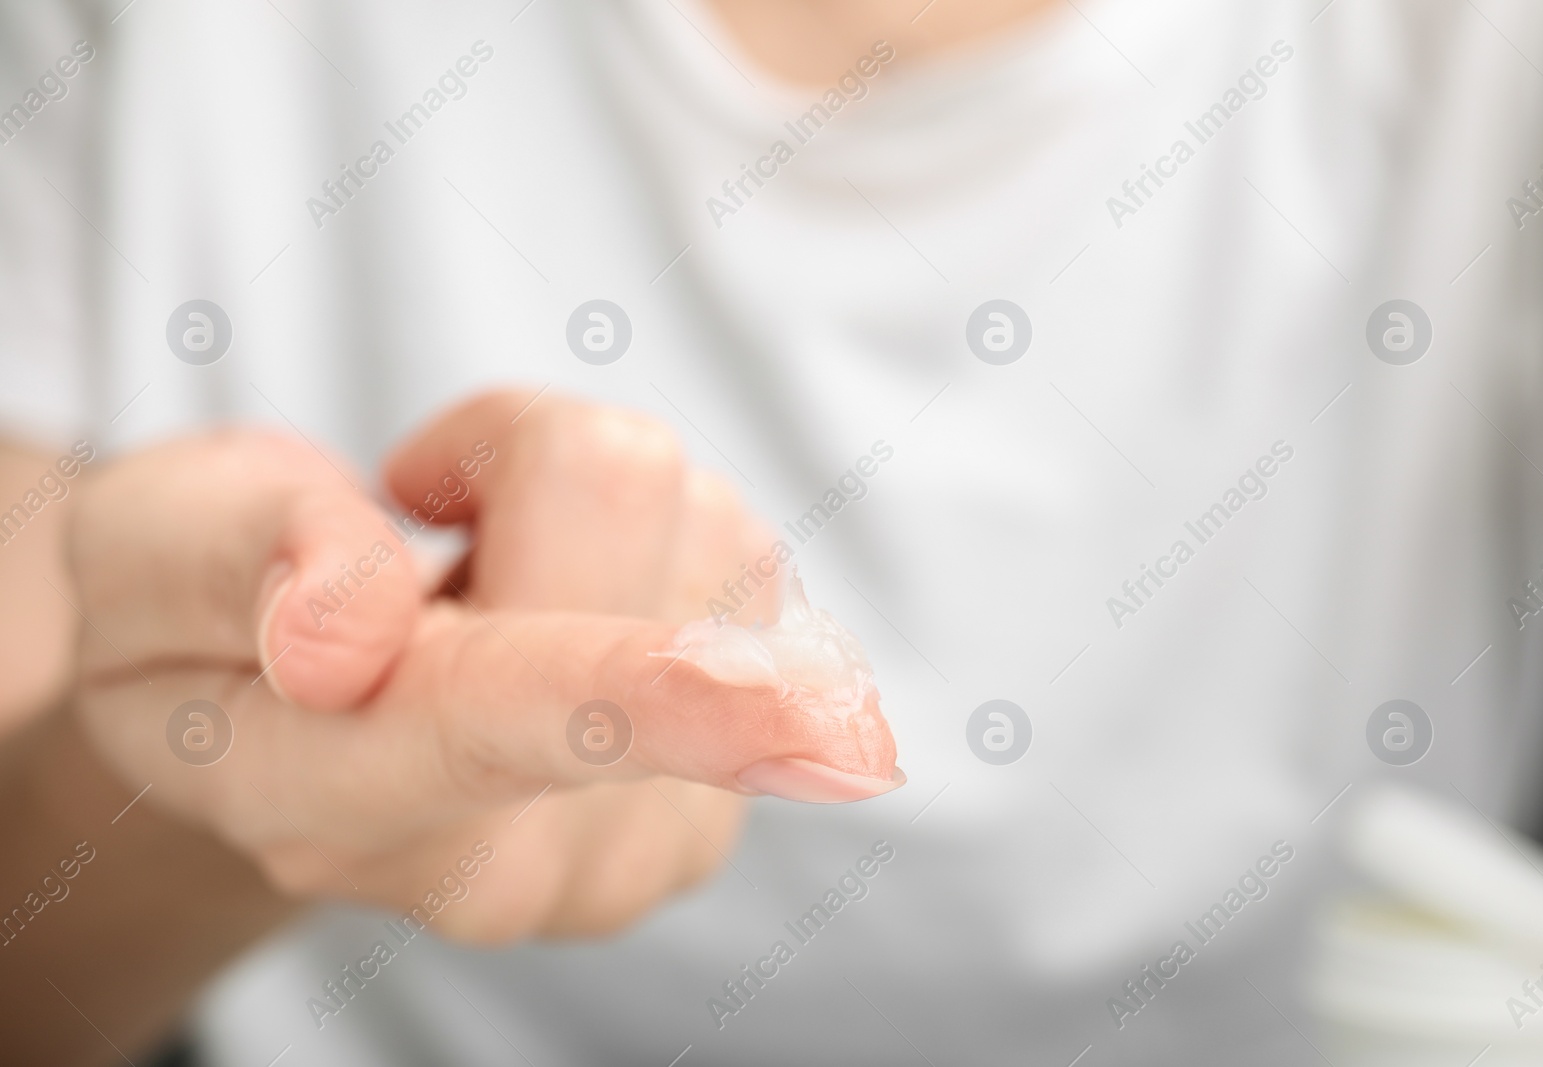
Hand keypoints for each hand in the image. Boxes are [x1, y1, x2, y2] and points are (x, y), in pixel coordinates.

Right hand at [67, 391, 898, 939]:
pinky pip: (749, 570)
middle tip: (419, 522)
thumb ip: (238, 560)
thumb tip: (351, 633)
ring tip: (484, 582)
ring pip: (706, 520)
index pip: (497, 719)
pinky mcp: (721, 801)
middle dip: (518, 457)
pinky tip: (561, 614)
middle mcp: (510, 864)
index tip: (813, 715)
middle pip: (626, 501)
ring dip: (590, 509)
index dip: (646, 697)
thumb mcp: (136, 553)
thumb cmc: (194, 618)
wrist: (276, 721)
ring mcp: (635, 849)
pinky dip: (655, 553)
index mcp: (333, 804)